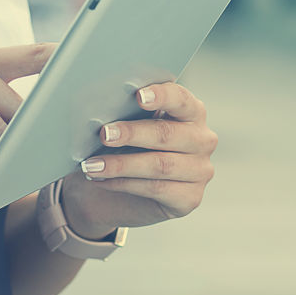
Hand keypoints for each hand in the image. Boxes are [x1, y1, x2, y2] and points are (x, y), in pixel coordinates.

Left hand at [60, 82, 216, 236]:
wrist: (122, 192)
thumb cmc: (127, 148)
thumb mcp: (130, 125)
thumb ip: (128, 113)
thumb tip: (103, 105)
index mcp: (191, 111)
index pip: (180, 99)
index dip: (160, 96)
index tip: (138, 96)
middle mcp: (202, 139)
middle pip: (166, 133)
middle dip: (132, 133)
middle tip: (104, 134)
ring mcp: (200, 170)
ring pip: (159, 165)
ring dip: (121, 164)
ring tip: (93, 165)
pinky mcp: (190, 198)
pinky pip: (156, 188)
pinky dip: (125, 184)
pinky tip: (104, 180)